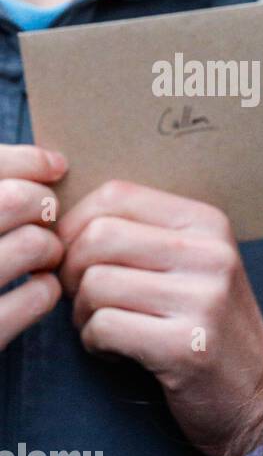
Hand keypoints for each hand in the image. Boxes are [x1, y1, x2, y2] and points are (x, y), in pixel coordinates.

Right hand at [0, 145, 66, 349]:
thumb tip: (51, 163)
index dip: (25, 160)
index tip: (54, 166)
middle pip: (15, 200)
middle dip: (41, 205)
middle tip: (41, 219)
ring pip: (34, 245)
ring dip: (50, 249)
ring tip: (40, 258)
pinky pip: (38, 295)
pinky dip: (47, 289)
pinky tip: (35, 290)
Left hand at [57, 180, 262, 455]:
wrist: (257, 396)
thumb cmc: (209, 329)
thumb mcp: (193, 265)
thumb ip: (143, 235)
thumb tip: (62, 222)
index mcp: (210, 224)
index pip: (117, 194)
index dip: (77, 225)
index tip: (79, 258)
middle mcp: (213, 254)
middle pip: (98, 237)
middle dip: (73, 272)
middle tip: (88, 298)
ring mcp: (205, 300)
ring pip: (95, 283)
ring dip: (85, 313)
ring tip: (111, 326)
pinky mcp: (188, 346)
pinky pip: (104, 326)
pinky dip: (96, 343)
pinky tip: (120, 351)